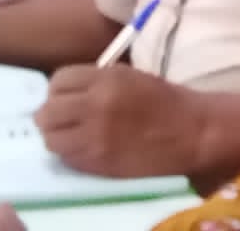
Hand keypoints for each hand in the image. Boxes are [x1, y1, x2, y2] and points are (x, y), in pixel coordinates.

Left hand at [35, 64, 205, 178]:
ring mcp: (95, 137)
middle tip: (62, 119)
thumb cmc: (165, 100)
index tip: (65, 96)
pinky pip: (68, 159)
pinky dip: (71, 154)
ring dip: (58, 137)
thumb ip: (96, 82)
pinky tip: (86, 149)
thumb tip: (64, 92)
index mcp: (106, 78)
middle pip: (47, 112)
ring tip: (71, 136)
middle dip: (50, 115)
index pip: (58, 80)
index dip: (58, 90)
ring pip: (51, 139)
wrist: (192, 132)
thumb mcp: (129, 76)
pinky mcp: (99, 163)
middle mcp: (95, 105)